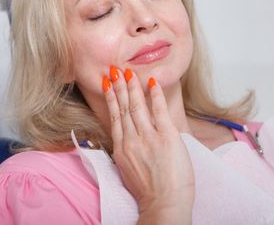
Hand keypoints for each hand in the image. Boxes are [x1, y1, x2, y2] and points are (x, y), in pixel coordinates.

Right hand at [102, 67, 193, 222]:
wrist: (164, 204)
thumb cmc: (150, 193)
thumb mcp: (129, 171)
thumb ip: (129, 152)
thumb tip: (131, 140)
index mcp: (122, 149)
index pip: (114, 117)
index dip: (111, 99)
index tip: (108, 85)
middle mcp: (131, 139)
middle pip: (123, 108)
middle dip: (118, 87)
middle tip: (114, 69)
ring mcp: (148, 136)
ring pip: (137, 106)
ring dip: (132, 87)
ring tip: (127, 72)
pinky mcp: (166, 136)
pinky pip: (159, 110)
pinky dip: (155, 95)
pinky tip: (151, 82)